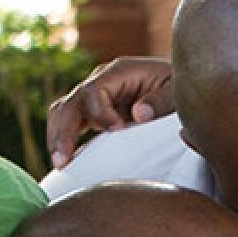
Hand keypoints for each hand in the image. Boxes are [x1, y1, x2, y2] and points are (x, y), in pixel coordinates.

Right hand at [46, 56, 176, 169]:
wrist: (178, 86)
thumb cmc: (178, 87)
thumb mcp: (176, 90)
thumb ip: (160, 101)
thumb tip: (139, 114)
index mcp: (120, 71)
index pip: (94, 90)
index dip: (100, 113)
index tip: (117, 132)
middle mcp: (102, 81)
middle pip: (70, 102)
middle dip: (63, 131)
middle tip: (63, 160)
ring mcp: (96, 96)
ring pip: (64, 112)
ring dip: (58, 138)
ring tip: (60, 165)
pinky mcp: (96, 112)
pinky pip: (72, 123)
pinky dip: (66, 141)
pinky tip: (67, 163)